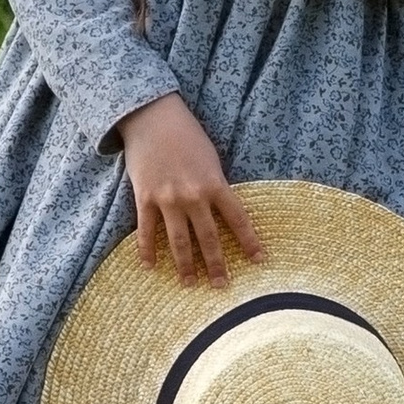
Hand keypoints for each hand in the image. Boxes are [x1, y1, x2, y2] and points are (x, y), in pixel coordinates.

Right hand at [117, 95, 263, 284]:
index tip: (259, 260)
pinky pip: (146, 230)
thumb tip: (220, 208)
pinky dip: (147, 250)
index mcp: (215, 184)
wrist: (152, 117)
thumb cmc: (186, 134)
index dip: (250, 241)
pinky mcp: (144, 198)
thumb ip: (215, 184)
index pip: (238, 219)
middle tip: (222, 286)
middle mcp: (193, 196)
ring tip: (190, 283)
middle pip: (208, 238)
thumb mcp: (211, 157)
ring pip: (179, 240)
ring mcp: (167, 199)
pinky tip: (150, 266)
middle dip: (216, 264)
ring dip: (185, 265)